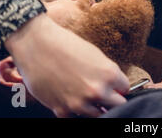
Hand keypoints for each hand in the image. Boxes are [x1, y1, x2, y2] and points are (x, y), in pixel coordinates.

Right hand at [5, 13, 129, 116]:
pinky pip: (75, 117)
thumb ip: (106, 73)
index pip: (125, 89)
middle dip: (111, 99)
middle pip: (117, 105)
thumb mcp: (94, 55)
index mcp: (109, 74)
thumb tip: (114, 87)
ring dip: (94, 107)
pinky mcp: (61, 110)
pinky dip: (74, 110)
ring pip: (97, 115)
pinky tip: (69, 97)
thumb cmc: (65, 44)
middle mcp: (97, 91)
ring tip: (84, 94)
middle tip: (103, 94)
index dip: (119, 87)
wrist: (35, 43)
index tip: (114, 86)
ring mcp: (79, 103)